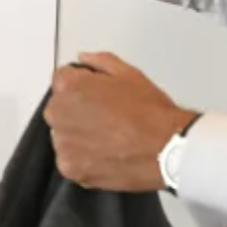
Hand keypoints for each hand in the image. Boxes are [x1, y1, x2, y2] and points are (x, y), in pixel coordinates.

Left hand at [44, 52, 199, 192]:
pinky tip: (106, 155)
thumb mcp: (129, 74)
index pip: (61, 80)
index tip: (97, 96)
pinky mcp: (70, 168)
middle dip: (76, 111)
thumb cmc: (151, 112)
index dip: (82, 86)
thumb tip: (83, 59)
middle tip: (106, 120)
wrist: (167, 149)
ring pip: (63, 136)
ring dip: (78, 137)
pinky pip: (70, 160)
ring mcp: (62, 143)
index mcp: (70, 86)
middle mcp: (59, 113)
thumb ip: (100, 62)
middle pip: (59, 109)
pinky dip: (84, 159)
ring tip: (108, 140)